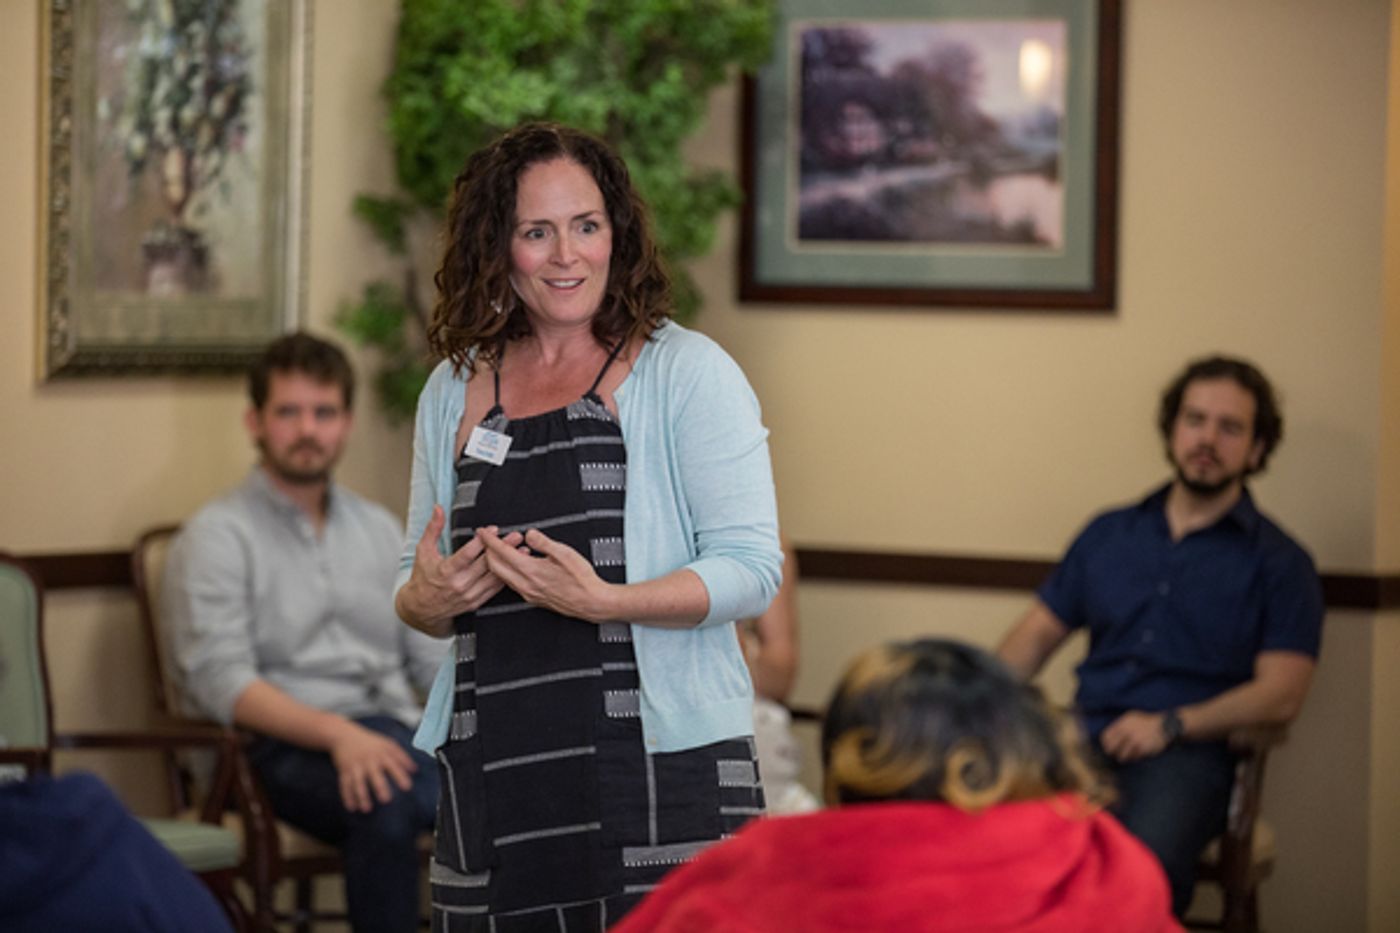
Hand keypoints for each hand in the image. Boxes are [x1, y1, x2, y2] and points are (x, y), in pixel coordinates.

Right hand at [327, 721, 417, 812]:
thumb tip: (415, 770)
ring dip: (362, 796)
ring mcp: (355, 766)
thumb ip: (401, 756)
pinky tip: (352, 808)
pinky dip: (347, 797)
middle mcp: (368, 760)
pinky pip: (344, 785)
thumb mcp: (387, 744)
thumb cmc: (370, 742)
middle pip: (374, 775)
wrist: (344, 735)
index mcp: (381, 753)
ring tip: (367, 809)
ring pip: (358, 782)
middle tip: (386, 800)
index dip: (400, 776)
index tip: (407, 787)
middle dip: (380, 787)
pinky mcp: (343, 771)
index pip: (392, 765)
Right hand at [396, 506, 522, 634]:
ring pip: (493, 577)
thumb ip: (433, 528)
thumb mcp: (424, 551)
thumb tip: (438, 508)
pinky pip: (494, 589)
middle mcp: (459, 584)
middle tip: (516, 535)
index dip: (481, 541)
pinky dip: (506, 577)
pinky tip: (516, 567)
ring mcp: (469, 595)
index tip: (492, 530)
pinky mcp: (476, 602)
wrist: (422, 609)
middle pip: (485, 564)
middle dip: (502, 548)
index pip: (467, 554)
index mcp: (446, 571)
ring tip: (523, 550)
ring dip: (509, 563)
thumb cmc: (423, 577)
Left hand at [478, 527, 612, 621]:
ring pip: (502, 576)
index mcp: (531, 570)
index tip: (482, 532)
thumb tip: (529, 534)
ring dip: (497, 562)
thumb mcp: (564, 553)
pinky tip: (516, 564)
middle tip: (488, 539)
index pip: (501, 553)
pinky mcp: (533, 598)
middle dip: (488, 551)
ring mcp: (527, 593)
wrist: (591, 602)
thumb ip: (543, 542)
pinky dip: (508, 571)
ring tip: (501, 549)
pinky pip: (512, 583)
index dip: (489, 540)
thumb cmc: (581, 579)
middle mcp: (525, 584)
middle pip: (494, 567)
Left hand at [1100, 710, 1171, 761]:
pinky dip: (1135, 758)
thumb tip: (1106, 739)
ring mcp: (1135, 739)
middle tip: (1116, 755)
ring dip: (1125, 757)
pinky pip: (1134, 757)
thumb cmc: (1147, 723)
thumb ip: (1120, 726)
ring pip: (1122, 755)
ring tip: (1130, 756)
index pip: (1106, 737)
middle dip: (1112, 753)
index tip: (1109, 748)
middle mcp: (1127, 730)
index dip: (1106, 744)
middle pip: (1111, 748)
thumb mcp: (1131, 719)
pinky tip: (1139, 754)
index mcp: (1123, 722)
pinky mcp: (1143, 748)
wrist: (1165, 726)